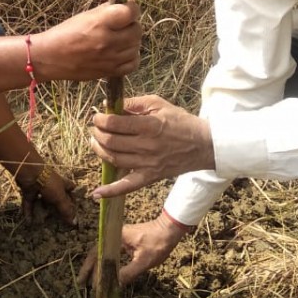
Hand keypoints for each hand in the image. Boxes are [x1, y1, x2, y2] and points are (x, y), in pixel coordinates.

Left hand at [17, 166, 76, 226]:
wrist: (30, 174)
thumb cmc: (49, 184)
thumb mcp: (60, 198)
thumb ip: (66, 210)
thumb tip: (75, 222)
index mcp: (62, 184)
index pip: (71, 188)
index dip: (73, 197)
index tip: (74, 208)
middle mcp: (52, 186)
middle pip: (56, 197)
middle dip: (57, 207)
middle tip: (59, 220)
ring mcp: (40, 188)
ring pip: (42, 201)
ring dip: (42, 211)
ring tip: (44, 223)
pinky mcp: (29, 192)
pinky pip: (30, 204)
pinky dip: (29, 213)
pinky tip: (29, 222)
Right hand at [32, 1, 140, 82]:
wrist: (50, 57)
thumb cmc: (66, 33)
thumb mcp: (85, 15)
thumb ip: (107, 10)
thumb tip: (126, 5)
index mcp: (100, 23)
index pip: (130, 13)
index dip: (132, 8)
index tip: (128, 7)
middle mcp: (108, 41)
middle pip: (137, 30)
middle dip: (132, 24)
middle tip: (122, 24)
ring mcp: (110, 58)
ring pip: (137, 46)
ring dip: (131, 40)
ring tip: (120, 38)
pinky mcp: (110, 72)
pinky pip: (133, 63)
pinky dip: (131, 56)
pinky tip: (122, 52)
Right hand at [79, 215, 184, 286]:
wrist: (170, 230)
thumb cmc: (157, 243)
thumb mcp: (143, 261)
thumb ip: (128, 273)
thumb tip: (115, 285)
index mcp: (116, 237)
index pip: (97, 253)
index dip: (91, 269)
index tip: (87, 283)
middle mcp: (115, 236)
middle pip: (97, 252)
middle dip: (89, 268)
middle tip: (82, 284)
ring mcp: (120, 238)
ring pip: (104, 253)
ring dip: (97, 266)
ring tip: (91, 281)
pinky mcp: (126, 241)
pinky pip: (112, 253)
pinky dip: (106, 263)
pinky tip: (106, 273)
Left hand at [89, 95, 213, 196]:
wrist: (203, 145)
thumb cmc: (180, 121)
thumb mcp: (159, 104)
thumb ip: (134, 103)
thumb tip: (111, 105)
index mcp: (148, 126)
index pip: (115, 124)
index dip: (100, 119)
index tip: (96, 116)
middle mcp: (146, 146)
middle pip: (111, 142)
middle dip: (97, 133)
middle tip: (94, 128)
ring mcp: (147, 164)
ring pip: (114, 159)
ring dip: (99, 150)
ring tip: (95, 142)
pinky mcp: (150, 177)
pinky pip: (128, 186)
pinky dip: (111, 191)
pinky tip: (96, 193)